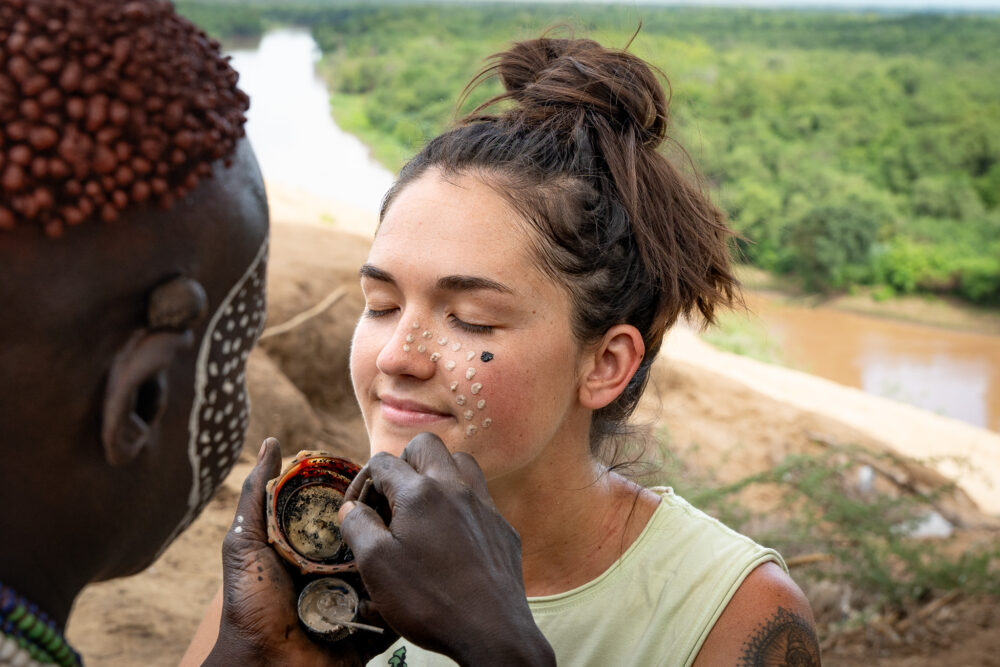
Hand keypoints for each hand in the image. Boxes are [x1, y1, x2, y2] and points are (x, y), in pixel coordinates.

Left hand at [204, 438, 396, 666]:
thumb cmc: (249, 605)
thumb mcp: (245, 542)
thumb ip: (256, 494)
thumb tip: (272, 442)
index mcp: (315, 549)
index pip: (347, 513)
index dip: (363, 493)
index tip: (383, 474)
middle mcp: (340, 572)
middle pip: (372, 539)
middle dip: (389, 524)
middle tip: (408, 507)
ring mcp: (359, 602)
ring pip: (391, 572)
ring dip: (400, 561)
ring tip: (417, 541)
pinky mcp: (373, 630)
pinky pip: (397, 611)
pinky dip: (404, 600)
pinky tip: (414, 581)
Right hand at [338, 433, 554, 665]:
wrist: (491, 632)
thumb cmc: (429, 600)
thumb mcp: (376, 566)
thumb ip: (358, 526)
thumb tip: (352, 509)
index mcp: (420, 492)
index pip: (382, 462)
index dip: (361, 482)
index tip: (357, 511)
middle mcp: (456, 488)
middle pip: (426, 446)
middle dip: (402, 462)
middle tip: (390, 497)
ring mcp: (484, 506)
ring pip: (461, 462)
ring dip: (437, 473)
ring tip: (421, 506)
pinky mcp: (502, 528)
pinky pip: (481, 497)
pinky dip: (461, 503)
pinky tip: (451, 534)